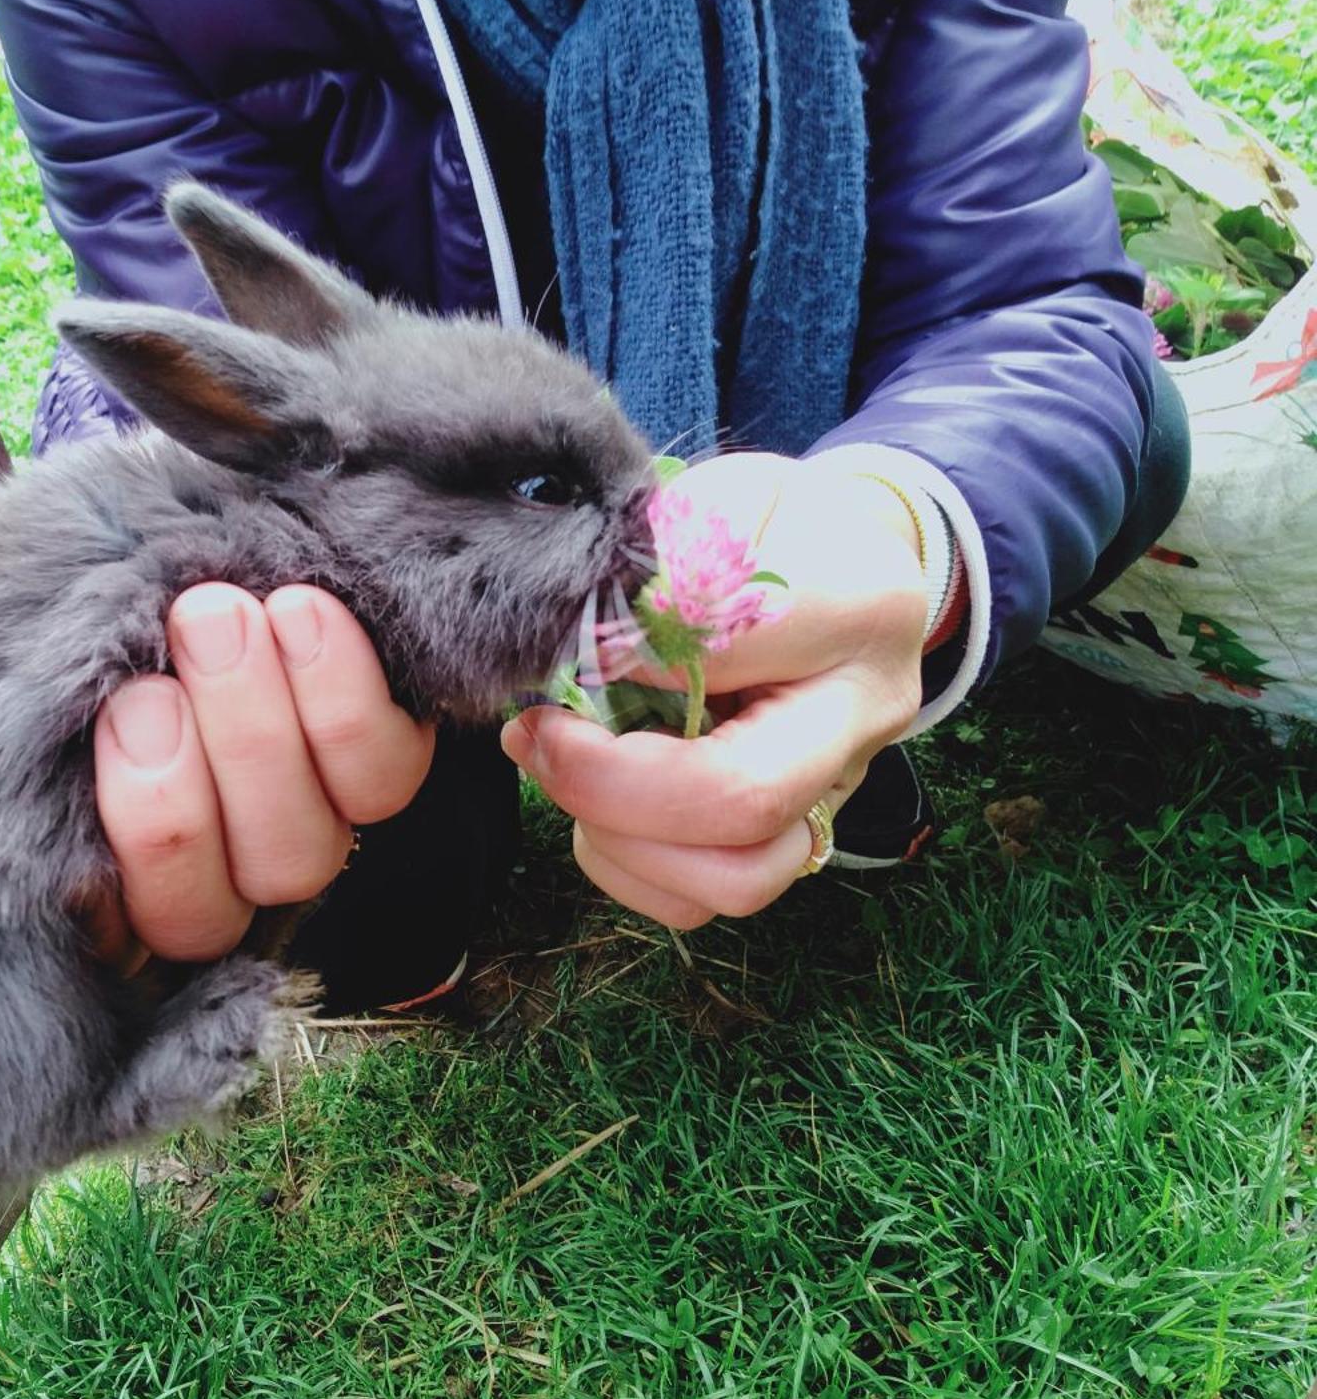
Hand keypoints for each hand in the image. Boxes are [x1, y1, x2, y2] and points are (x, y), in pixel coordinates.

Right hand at [0, 557, 435, 968]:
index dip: (121, 846)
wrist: (188, 522)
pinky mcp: (376, 764)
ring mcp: (295, 823)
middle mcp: (205, 873)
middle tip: (151, 656)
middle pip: (207, 907)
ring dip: (258, 732)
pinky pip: (384, 773)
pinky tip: (304, 613)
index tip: (108, 717)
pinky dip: (347, 697)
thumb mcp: (1, 594)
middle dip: (177, 794)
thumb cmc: (82, 577)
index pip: (114, 922)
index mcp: (99, 866)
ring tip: (217, 613)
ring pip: (296, 851)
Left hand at [501, 452, 928, 928]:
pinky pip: (704, 899)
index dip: (619, 660)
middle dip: (607, 784)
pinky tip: (596, 804)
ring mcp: (838, 790)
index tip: (554, 649)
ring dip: (618, 838)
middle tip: (535, 735)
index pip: (726, 651)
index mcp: (854, 608)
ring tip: (562, 769)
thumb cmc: (772, 524)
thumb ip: (664, 560)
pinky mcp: (797, 838)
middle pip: (743, 800)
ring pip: (734, 878)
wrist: (849, 559)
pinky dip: (628, 865)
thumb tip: (584, 646)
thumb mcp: (723, 499)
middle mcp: (864, 716)